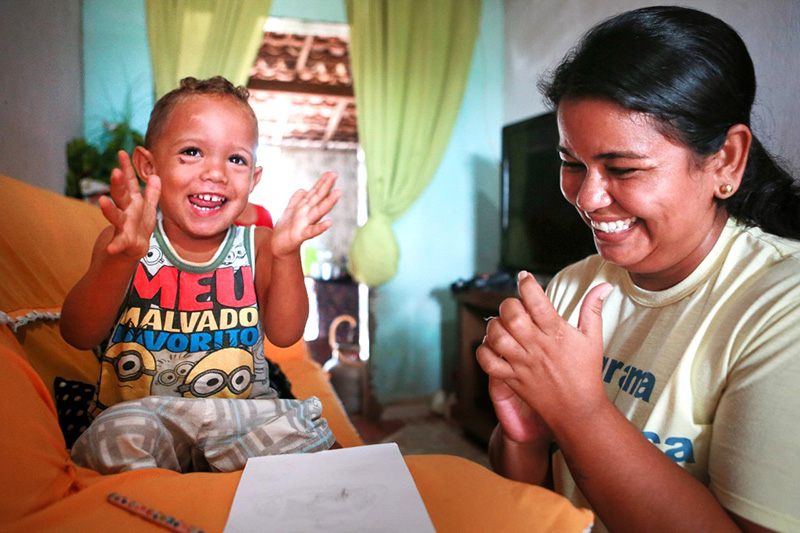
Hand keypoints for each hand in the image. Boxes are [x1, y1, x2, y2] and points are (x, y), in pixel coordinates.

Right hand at [97, 151, 160, 257]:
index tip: (122, 152)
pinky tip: (111, 248)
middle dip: (118, 184)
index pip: (129, 183)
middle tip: (116, 171)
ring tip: (102, 201)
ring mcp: (123, 226)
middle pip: (121, 196)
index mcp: (133, 202)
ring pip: (115, 216)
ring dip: (108, 209)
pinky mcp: (123, 242)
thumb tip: (156, 176)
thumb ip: (152, 194)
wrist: (131, 251)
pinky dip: (115, 246)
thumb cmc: (139, 228)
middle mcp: (126, 211)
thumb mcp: (148, 209)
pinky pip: (119, 244)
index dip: (126, 168)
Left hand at [271, 171, 340, 257]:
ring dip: (328, 202)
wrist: (279, 246)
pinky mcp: (301, 235)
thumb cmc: (287, 229)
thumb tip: (304, 189)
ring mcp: (306, 224)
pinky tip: (330, 222)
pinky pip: (312, 231)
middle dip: (326, 187)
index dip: (322, 182)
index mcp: (305, 207)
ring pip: (318, 211)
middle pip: (318, 198)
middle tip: (335, 175)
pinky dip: (321, 227)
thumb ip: (297, 200)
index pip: (315, 192)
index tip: (331, 173)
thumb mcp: (290, 211)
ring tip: (338, 193)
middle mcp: (308, 214)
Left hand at [477, 271, 611, 431]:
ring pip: (496, 337)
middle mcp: (536, 346)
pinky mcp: (512, 378)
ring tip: (503, 325)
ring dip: (495, 326)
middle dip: (508, 304)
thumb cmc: (586, 372)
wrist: (578, 410)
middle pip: (511, 316)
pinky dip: (484, 351)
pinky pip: (488, 362)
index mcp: (556, 333)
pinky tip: (494, 345)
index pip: (536, 300)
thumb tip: (604, 285)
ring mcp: (522, 363)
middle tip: (515, 307)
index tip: (525, 277)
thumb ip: (593, 308)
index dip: (527, 283)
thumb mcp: (593, 338)